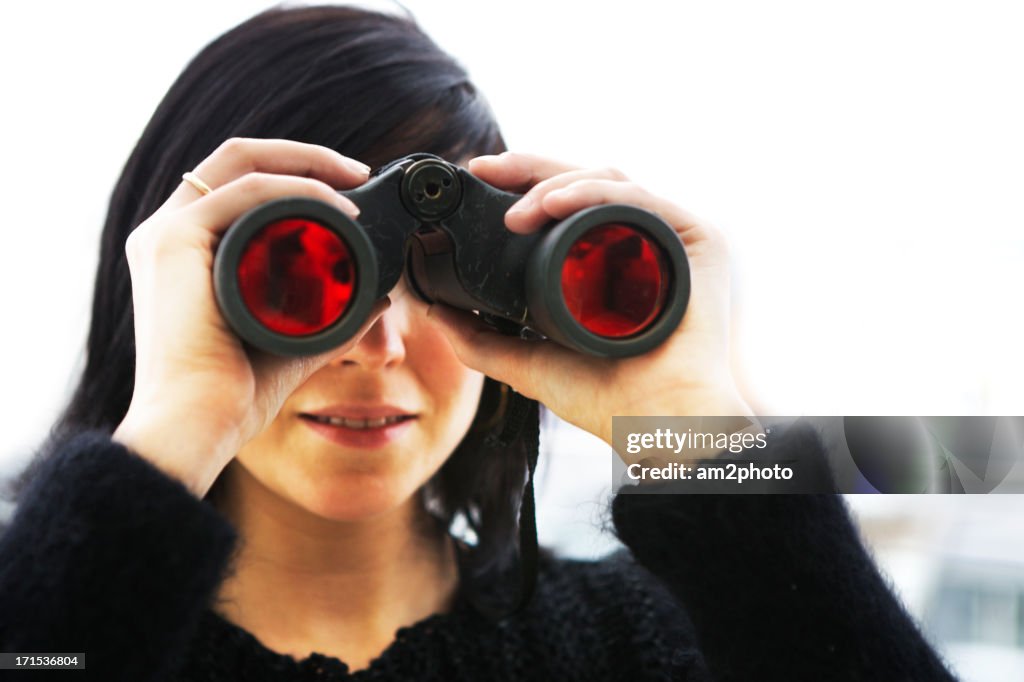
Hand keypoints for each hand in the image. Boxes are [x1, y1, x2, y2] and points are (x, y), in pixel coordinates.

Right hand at [113, 138, 387, 495]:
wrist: (198, 424)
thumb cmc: (234, 393)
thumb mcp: (294, 342)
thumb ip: (331, 318)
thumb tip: (380, 298)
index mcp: (188, 252)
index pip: (240, 185)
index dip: (295, 174)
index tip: (351, 189)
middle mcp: (170, 233)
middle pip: (239, 160)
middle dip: (305, 156)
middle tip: (359, 172)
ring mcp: (166, 233)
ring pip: (242, 161)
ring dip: (307, 163)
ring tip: (356, 183)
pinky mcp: (172, 239)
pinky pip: (246, 190)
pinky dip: (297, 188)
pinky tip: (337, 208)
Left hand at [427, 152, 751, 445]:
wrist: (654, 424)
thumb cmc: (608, 400)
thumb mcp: (529, 362)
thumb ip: (481, 340)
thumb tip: (433, 311)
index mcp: (611, 262)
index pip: (565, 205)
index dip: (522, 185)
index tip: (476, 178)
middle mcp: (642, 243)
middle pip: (583, 184)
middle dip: (528, 169)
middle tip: (484, 170)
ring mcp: (669, 238)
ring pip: (608, 181)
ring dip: (555, 184)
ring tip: (516, 211)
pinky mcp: (698, 239)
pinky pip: (639, 199)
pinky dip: (594, 193)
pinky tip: (557, 203)